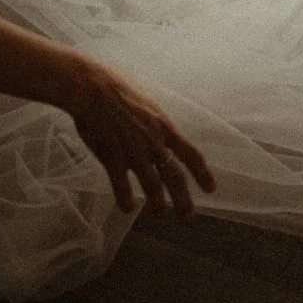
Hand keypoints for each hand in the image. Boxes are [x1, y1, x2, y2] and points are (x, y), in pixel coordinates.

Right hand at [65, 57, 215, 217]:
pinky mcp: (112, 157)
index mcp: (164, 126)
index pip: (191, 154)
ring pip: (152, 186)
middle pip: (175, 177)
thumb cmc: (117, 88)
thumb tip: (162, 134)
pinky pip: (122, 186)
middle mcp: (153, 141)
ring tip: (159, 213)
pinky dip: (126, 200)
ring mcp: (133, 151)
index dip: (202, 173)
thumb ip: (156, 122)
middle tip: (188, 215)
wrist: (91, 87)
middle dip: (183, 199)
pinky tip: (127, 208)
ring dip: (157, 204)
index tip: (211, 188)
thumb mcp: (147, 103)